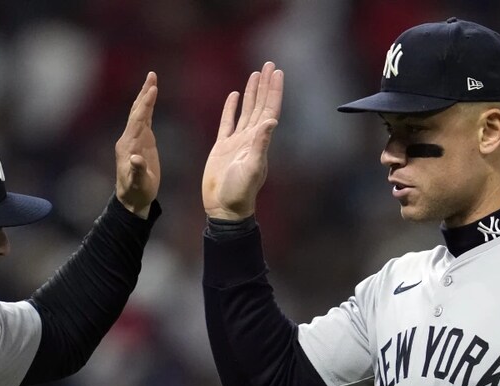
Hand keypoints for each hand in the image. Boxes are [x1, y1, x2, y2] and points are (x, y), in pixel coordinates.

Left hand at [115, 72, 159, 218]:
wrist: (132, 199)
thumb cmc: (136, 192)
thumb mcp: (138, 184)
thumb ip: (137, 171)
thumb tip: (137, 159)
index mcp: (128, 145)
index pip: (137, 120)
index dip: (145, 105)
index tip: (153, 89)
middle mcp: (129, 138)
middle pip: (137, 111)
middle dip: (144, 93)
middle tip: (151, 75)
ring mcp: (134, 139)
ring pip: (140, 113)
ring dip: (146, 96)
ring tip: (152, 80)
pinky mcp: (141, 142)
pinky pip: (144, 120)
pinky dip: (148, 108)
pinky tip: (151, 98)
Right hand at [202, 61, 283, 220]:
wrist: (224, 208)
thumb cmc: (239, 193)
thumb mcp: (251, 168)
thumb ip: (260, 145)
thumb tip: (270, 122)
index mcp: (259, 141)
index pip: (269, 110)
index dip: (274, 91)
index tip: (277, 72)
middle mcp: (251, 139)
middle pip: (260, 105)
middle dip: (265, 85)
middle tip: (268, 64)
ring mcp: (237, 142)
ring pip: (246, 110)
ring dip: (251, 93)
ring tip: (254, 74)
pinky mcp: (222, 147)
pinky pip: (228, 122)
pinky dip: (231, 108)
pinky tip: (233, 96)